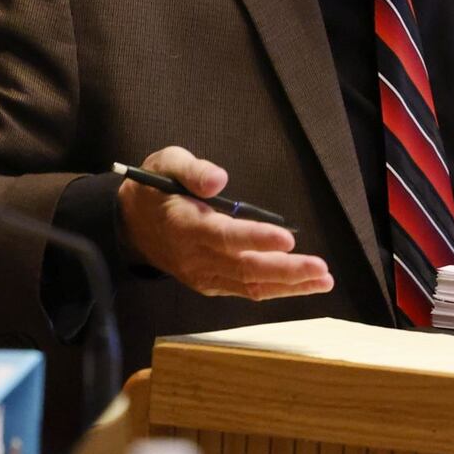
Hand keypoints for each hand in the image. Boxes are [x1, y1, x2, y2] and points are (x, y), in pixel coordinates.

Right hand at [117, 145, 332, 299]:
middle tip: (320, 268)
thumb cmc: (155, 187)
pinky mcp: (210, 283)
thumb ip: (193, 170)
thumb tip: (219, 180)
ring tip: (323, 280)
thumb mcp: (166, 163)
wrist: (130, 224)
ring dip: (288, 285)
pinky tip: (302, 285)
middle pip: (244, 268)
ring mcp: (203, 275)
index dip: (256, 239)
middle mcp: (195, 256)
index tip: (288, 238)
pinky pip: (245, 290)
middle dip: (286, 271)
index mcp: (185, 224)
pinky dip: (275, 290)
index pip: (225, 236)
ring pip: (249, 286)